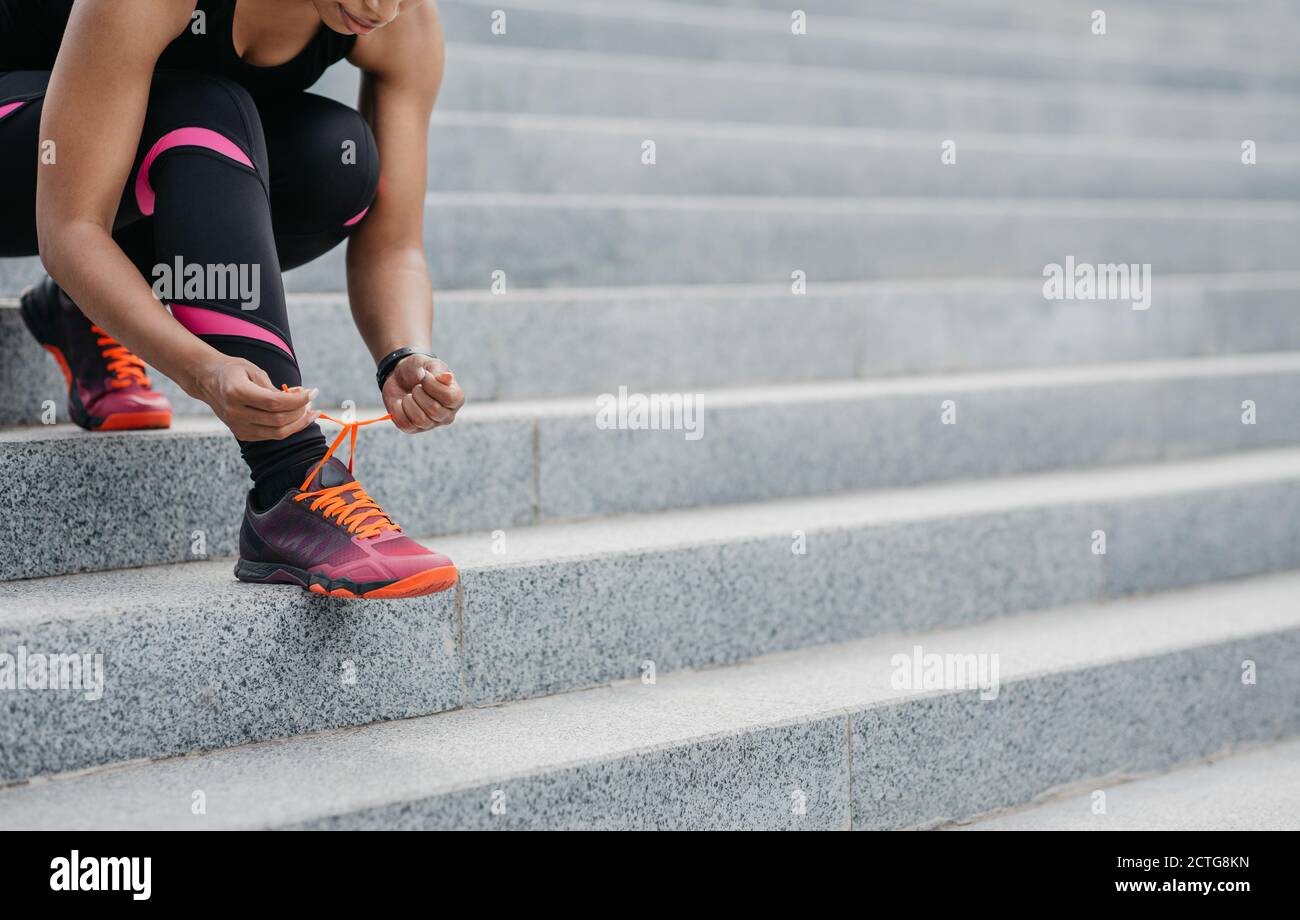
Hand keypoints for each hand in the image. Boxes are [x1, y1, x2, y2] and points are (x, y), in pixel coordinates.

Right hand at [192, 355, 319, 440]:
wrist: (207, 380)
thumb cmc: (233, 371)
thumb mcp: (254, 370)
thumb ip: (275, 387)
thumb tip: (299, 398)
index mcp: (237, 392)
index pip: (276, 403)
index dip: (298, 400)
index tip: (314, 392)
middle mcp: (235, 412)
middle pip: (278, 420)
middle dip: (301, 411)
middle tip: (311, 401)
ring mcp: (237, 426)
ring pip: (277, 432)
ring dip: (298, 423)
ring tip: (309, 411)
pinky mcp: (241, 434)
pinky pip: (270, 435)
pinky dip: (287, 428)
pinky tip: (296, 418)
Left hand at [381, 353, 463, 432]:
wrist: (400, 377)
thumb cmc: (419, 369)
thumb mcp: (426, 363)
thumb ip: (435, 370)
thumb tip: (447, 377)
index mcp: (456, 398)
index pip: (449, 398)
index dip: (432, 385)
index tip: (425, 375)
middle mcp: (447, 414)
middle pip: (434, 410)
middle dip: (419, 393)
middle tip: (416, 386)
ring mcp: (430, 424)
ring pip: (419, 419)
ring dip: (408, 402)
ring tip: (409, 394)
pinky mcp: (413, 429)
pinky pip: (405, 424)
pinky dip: (397, 410)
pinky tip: (400, 402)